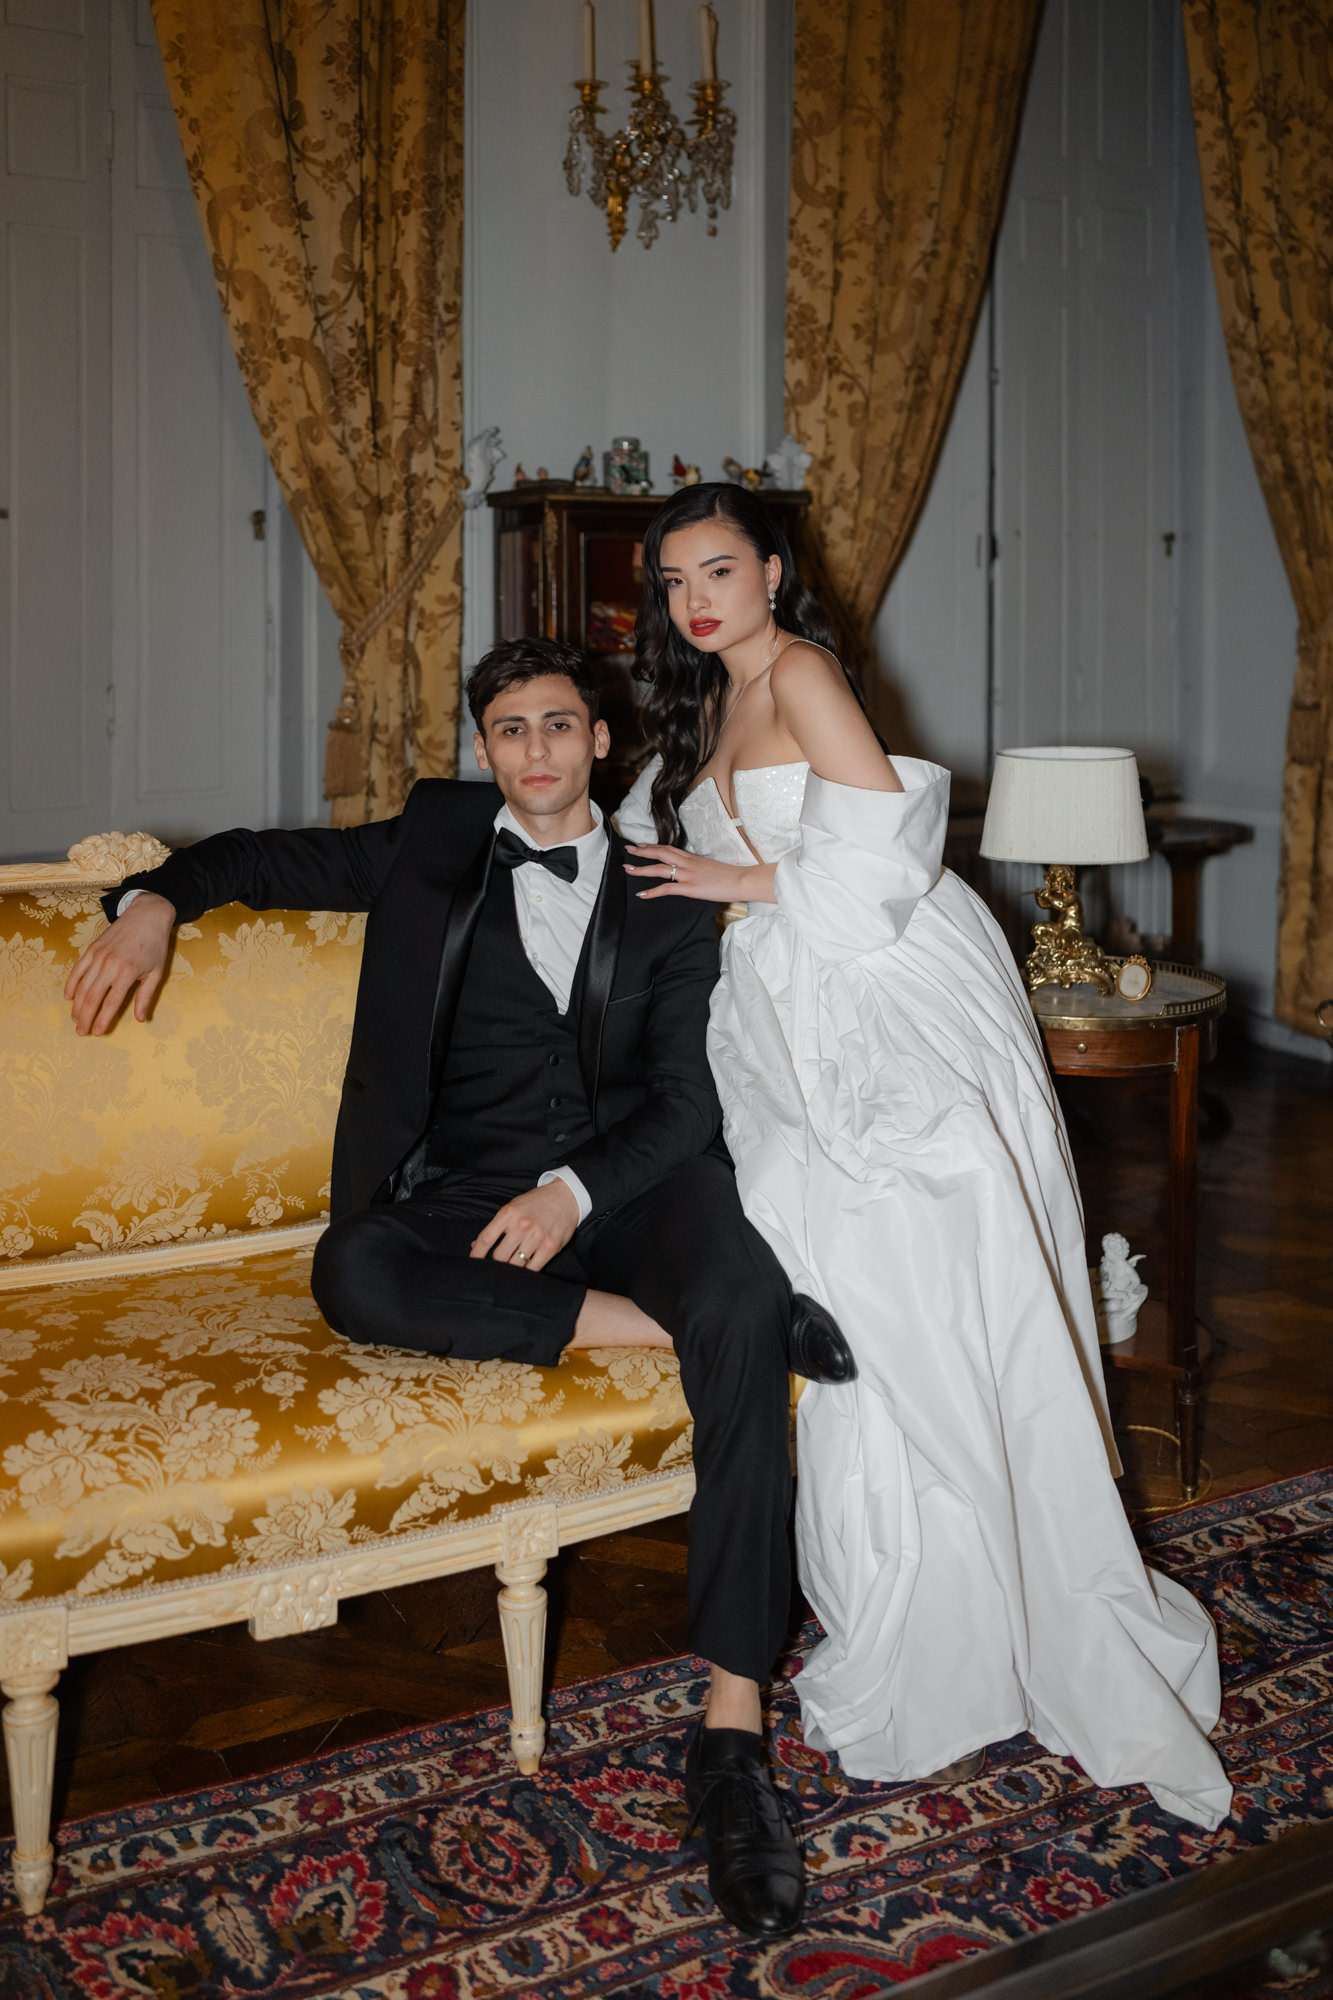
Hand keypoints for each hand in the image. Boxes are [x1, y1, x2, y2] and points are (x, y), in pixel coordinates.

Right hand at [64, 892, 174, 1035]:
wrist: (146, 916)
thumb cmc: (154, 946)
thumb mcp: (156, 972)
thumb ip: (146, 996)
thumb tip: (140, 1019)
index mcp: (128, 972)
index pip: (111, 1002)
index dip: (103, 1019)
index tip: (97, 1032)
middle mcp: (110, 965)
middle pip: (92, 997)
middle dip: (85, 1017)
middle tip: (81, 1032)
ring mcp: (98, 956)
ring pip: (82, 986)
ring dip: (77, 1005)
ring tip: (75, 1019)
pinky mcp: (91, 949)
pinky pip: (77, 970)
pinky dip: (71, 984)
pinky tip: (69, 997)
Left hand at [470, 1179, 578, 1270]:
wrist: (566, 1197)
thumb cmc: (536, 1203)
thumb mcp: (513, 1207)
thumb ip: (496, 1226)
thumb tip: (476, 1246)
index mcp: (508, 1214)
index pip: (486, 1239)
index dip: (476, 1254)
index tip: (473, 1263)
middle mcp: (521, 1225)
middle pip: (499, 1256)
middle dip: (496, 1262)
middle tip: (499, 1264)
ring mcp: (536, 1237)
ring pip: (515, 1265)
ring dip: (512, 1268)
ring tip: (512, 1266)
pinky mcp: (550, 1247)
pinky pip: (532, 1268)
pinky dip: (526, 1271)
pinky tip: (525, 1267)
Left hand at [625, 844, 761, 902]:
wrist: (741, 880)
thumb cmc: (730, 876)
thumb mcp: (711, 867)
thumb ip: (698, 867)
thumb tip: (692, 870)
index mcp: (693, 858)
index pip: (669, 848)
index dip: (653, 846)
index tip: (641, 845)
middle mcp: (687, 863)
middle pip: (660, 853)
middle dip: (642, 851)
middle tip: (628, 849)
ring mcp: (687, 875)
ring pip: (659, 869)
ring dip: (642, 869)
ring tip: (628, 869)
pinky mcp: (690, 888)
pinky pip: (666, 888)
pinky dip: (652, 891)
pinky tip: (641, 894)